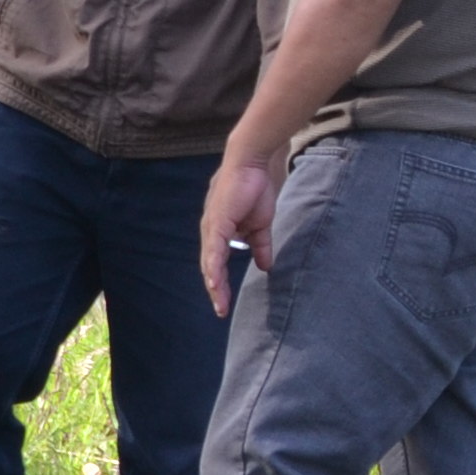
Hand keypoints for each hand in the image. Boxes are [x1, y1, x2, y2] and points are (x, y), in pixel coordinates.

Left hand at [198, 150, 283, 316]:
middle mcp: (211, 232)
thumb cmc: (254, 189)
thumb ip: (260, 245)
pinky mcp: (217, 221)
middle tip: (222, 310)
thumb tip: (265, 266)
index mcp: (221, 233)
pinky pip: (214, 248)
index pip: (217, 264)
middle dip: (217, 291)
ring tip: (219, 303)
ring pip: (210, 262)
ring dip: (214, 284)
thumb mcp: (260, 225)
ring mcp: (212, 226)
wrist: (253, 164)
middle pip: (210, 267)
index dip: (221, 284)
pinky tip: (214, 282)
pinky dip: (214, 266)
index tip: (226, 304)